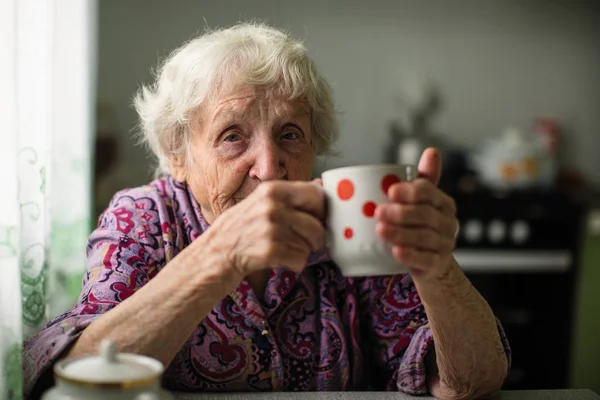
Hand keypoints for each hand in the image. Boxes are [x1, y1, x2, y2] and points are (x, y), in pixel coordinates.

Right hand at [209, 181, 325, 277]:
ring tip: (285, 250)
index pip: (316, 193)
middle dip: (316, 236)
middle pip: (317, 223)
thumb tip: (320, 184)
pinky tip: (280, 260)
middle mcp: (273, 206)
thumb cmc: (239, 230)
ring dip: (303, 251)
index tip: (318, 218)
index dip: (322, 210)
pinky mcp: (271, 251)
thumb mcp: (260, 203)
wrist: (214, 255)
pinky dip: (295, 264)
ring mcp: (271, 228)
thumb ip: (290, 196)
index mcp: (272, 190)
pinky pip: (301, 259)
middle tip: (306, 241)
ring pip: (311, 243)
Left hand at [375, 148, 458, 279]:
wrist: (429, 262)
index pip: (429, 192)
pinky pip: (425, 260)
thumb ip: (423, 179)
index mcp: (442, 202)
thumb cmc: (420, 224)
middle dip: (401, 213)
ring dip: (401, 233)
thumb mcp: (420, 201)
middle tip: (378, 212)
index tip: (391, 191)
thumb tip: (433, 151)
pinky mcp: (437, 264)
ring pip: (424, 237)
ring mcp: (445, 244)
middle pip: (425, 215)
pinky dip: (410, 255)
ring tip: (380, 230)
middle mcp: (448, 222)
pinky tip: (396, 251)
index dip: (411, 191)